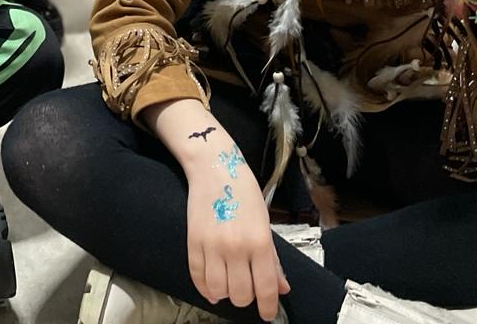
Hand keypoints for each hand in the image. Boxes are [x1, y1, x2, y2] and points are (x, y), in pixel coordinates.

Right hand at [185, 160, 286, 321]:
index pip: (266, 287)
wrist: (214, 167)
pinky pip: (198, 278)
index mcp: (259, 241)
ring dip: (226, 294)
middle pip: (241, 294)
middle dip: (246, 299)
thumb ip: (273, 258)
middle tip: (248, 290)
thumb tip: (282, 288)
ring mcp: (212, 246)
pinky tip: (213, 288)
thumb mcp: (265, 223)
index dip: (268, 307)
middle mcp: (236, 247)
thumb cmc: (244, 192)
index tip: (267, 315)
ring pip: (219, 291)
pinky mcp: (193, 242)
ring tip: (230, 286)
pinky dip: (206, 289)